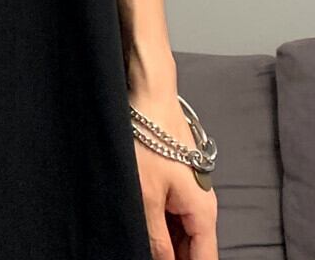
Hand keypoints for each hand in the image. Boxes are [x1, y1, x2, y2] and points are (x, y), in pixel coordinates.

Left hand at [131, 91, 218, 259]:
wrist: (150, 99)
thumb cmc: (149, 142)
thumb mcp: (146, 195)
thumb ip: (155, 236)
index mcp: (203, 214)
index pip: (204, 259)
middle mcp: (201, 206)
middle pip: (192, 248)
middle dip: (172, 255)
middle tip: (143, 252)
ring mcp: (188, 194)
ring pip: (179, 232)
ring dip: (163, 240)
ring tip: (138, 239)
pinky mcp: (174, 182)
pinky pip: (170, 213)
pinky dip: (158, 223)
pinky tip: (139, 224)